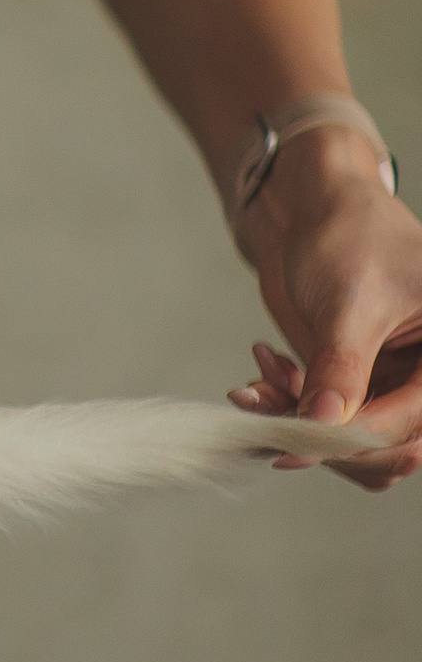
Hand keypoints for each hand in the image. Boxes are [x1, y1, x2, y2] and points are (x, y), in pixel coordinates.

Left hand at [227, 124, 421, 489]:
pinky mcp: (358, 385)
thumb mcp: (349, 306)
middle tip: (267, 413)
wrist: (318, 213)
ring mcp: (393, 385)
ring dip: (299, 426)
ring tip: (257, 388)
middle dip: (321, 437)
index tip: (290, 444)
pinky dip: (288, 408)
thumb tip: (322, 423)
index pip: (404, 422)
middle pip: (387, 449)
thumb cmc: (351, 237)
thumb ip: (339, 368)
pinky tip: (261, 372)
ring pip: (352, 443)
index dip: (347, 438)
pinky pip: (325, 422)